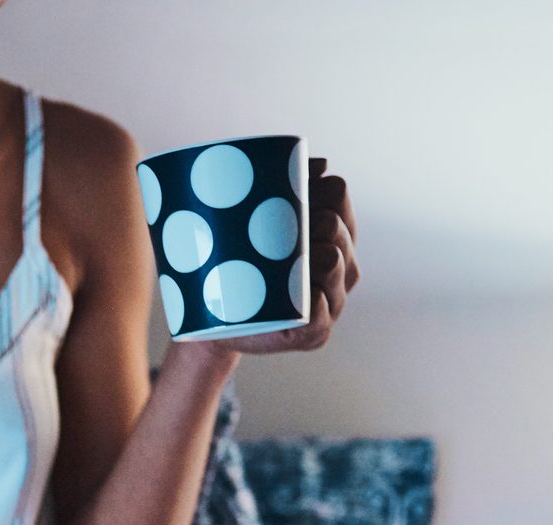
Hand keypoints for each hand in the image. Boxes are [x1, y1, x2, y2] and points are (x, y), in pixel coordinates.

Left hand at [216, 157, 358, 355]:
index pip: (338, 195)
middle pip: (339, 229)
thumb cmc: (237, 262)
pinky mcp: (313, 333)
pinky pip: (321, 317)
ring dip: (324, 258)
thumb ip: (275, 184)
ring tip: (300, 255)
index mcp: (329, 231)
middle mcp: (339, 265)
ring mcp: (330, 301)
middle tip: (292, 225)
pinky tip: (309, 296)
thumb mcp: (246, 220)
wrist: (214, 317)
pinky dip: (317, 304)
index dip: (320, 189)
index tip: (293, 191)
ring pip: (337, 268)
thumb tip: (320, 163)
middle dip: (321, 222)